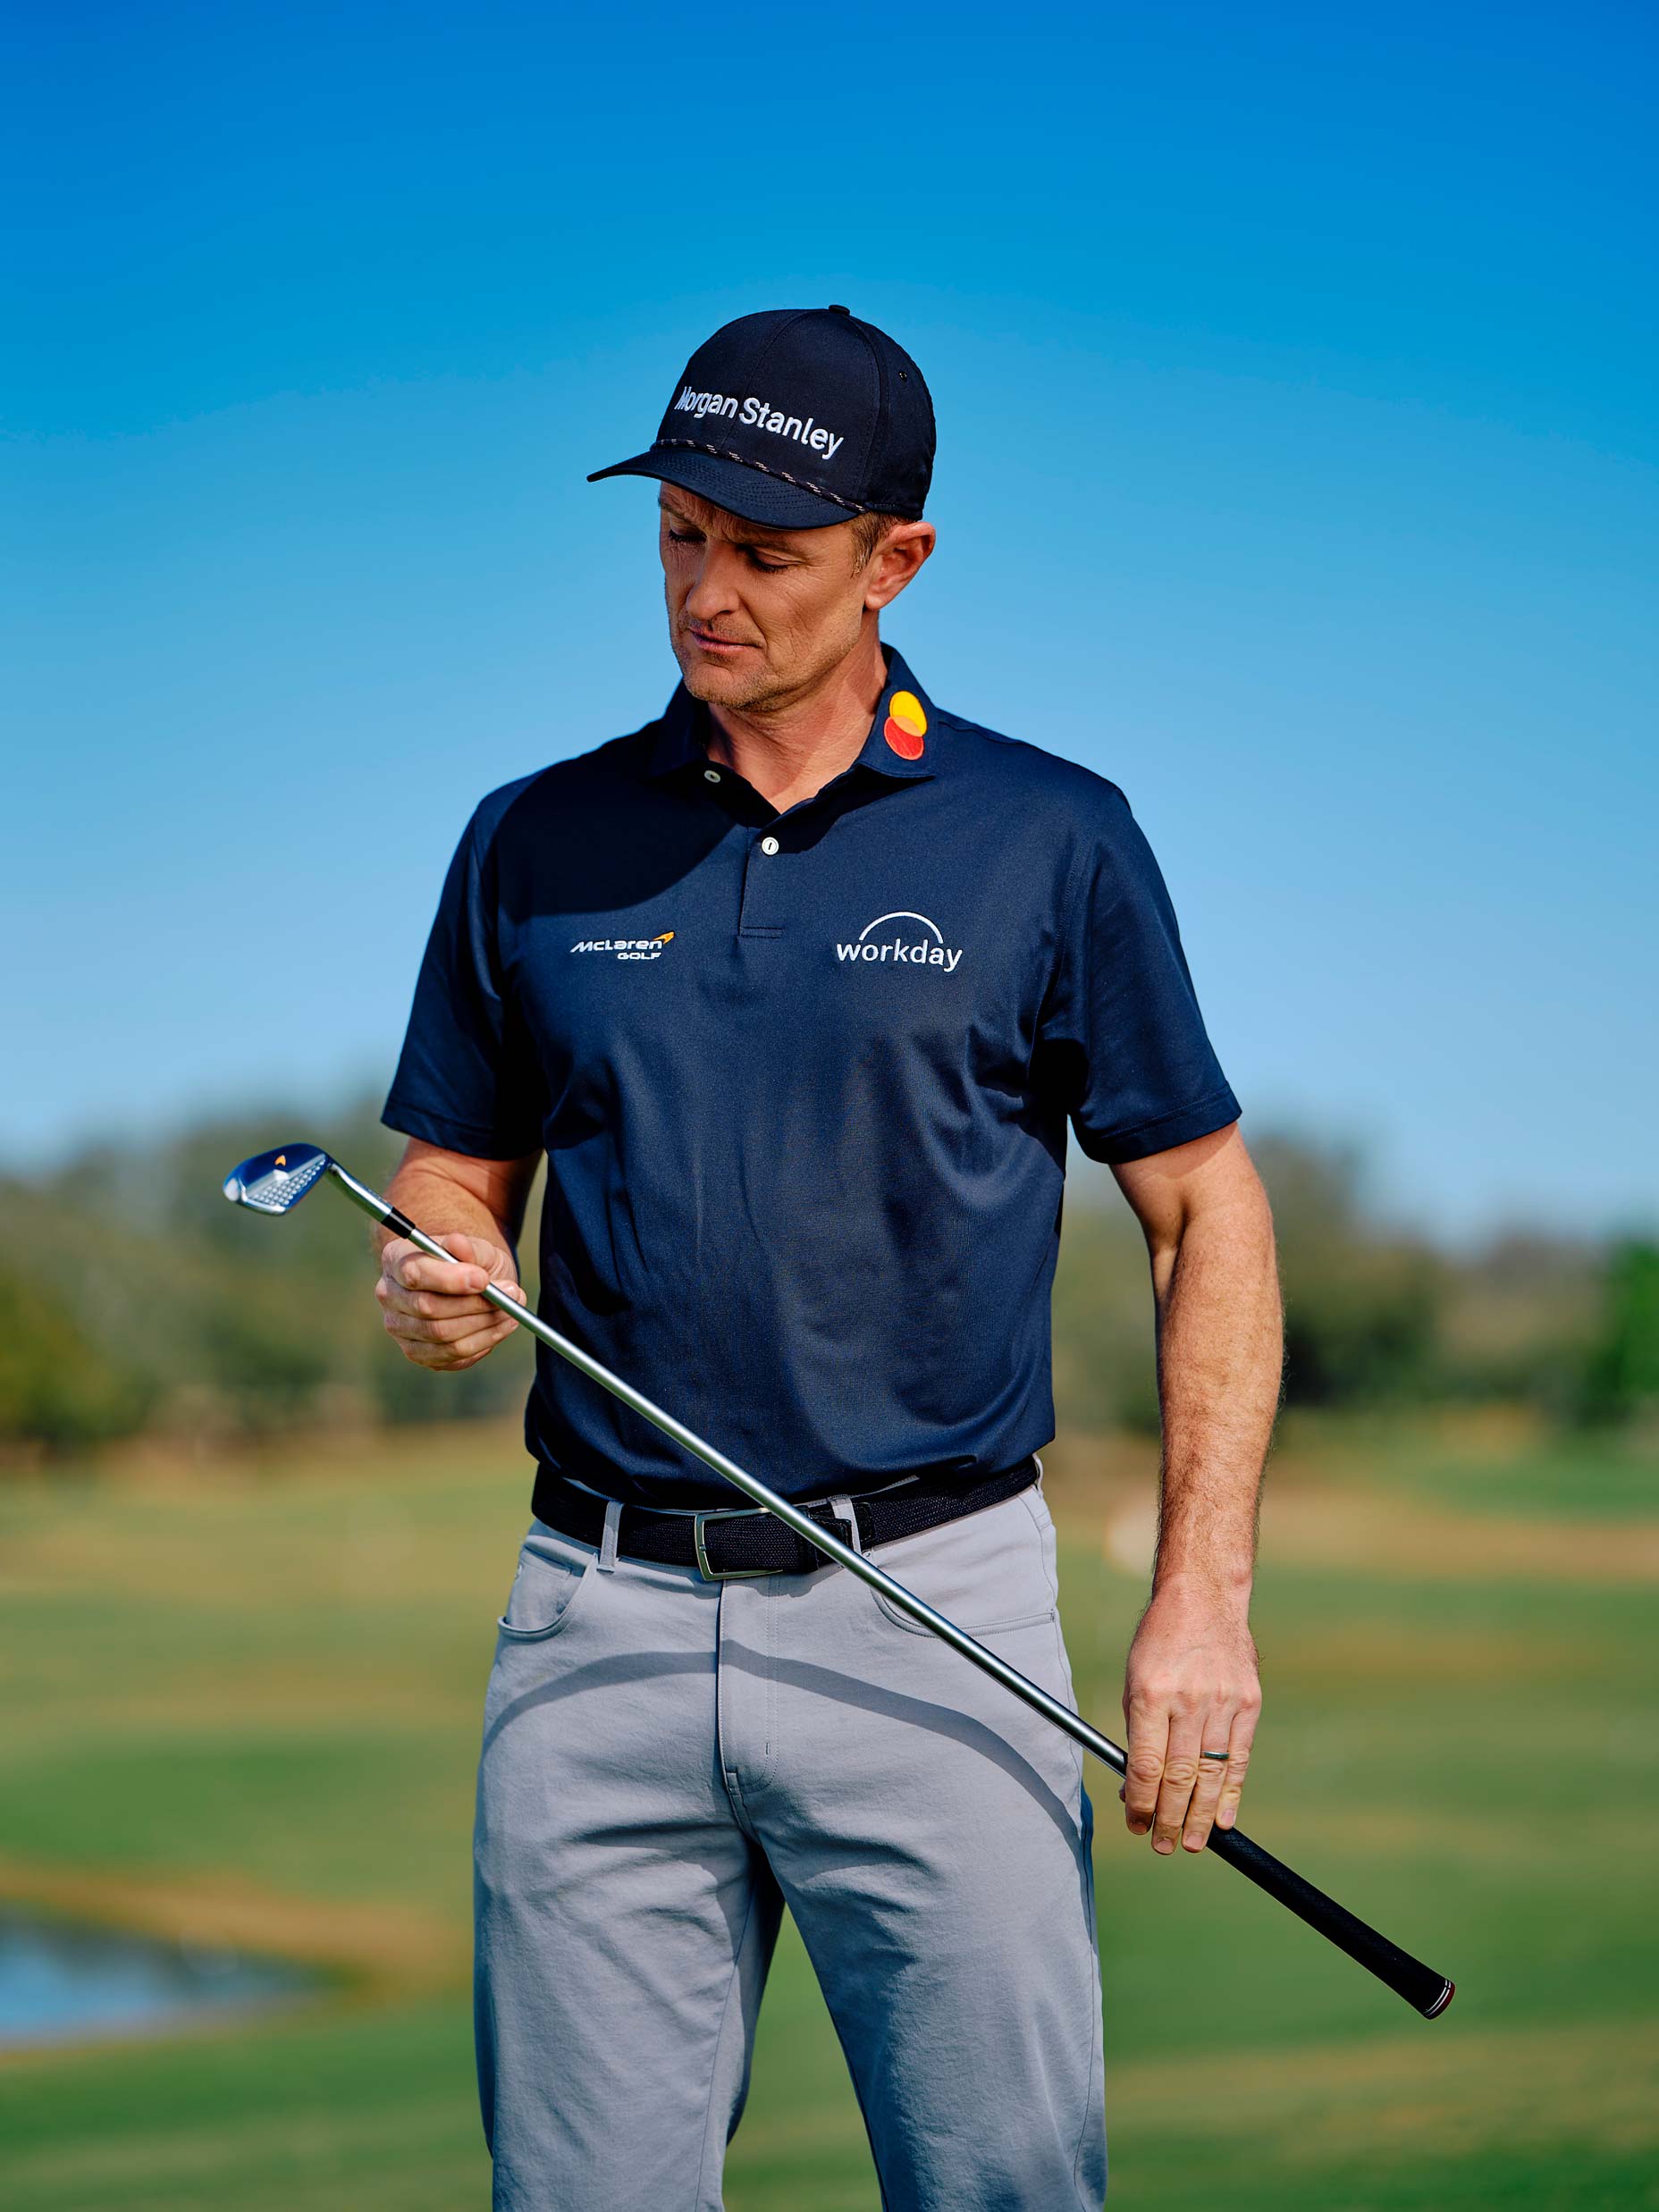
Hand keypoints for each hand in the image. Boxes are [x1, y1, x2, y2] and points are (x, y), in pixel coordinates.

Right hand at [375, 1233, 526, 1369]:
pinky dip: (483, 1342)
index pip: (414, 1274)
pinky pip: (452, 1355)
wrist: (469, 1283)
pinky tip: (500, 1326)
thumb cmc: (470, 1261)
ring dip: (484, 1324)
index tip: (484, 1279)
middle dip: (474, 1304)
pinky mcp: (418, 1352)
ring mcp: (400, 1327)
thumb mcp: (477, 1248)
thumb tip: (458, 1243)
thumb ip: (468, 1247)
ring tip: (511, 1310)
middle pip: (427, 1308)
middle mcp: (390, 1295)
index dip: (450, 1280)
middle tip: (511, 1295)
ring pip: (442, 1335)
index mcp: (395, 1259)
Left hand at [1120, 1579, 1260, 1855]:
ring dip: (1201, 1816)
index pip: (1147, 1765)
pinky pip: (1239, 1758)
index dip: (1142, 1803)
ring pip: (1210, 1773)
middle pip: (1180, 1776)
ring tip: (1192, 1844)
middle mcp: (1188, 1700)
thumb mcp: (1134, 1679)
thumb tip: (1137, 1787)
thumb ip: (1138, 1733)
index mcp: (1151, 1693)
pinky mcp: (1248, 1702)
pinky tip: (1223, 1820)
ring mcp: (1222, 1701)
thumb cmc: (1159, 1642)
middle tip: (1163, 1844)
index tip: (1137, 1824)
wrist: (1203, 1599)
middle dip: (1170, 1818)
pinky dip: (1230, 1793)